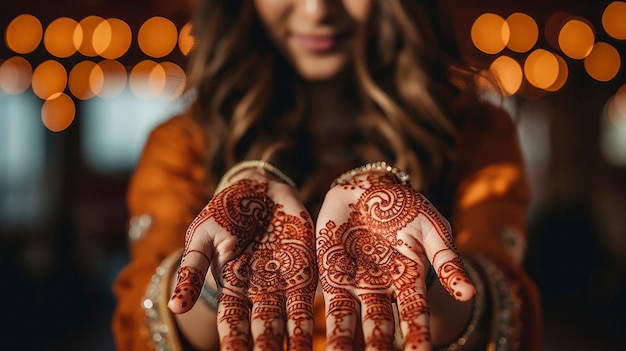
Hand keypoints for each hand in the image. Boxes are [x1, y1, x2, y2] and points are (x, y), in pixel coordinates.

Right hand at [168, 174, 316, 349]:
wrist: (256, 190)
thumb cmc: (223, 214)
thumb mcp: (202, 238)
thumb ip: (193, 270)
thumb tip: (175, 307)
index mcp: (232, 288)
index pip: (233, 325)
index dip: (235, 344)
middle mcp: (260, 293)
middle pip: (266, 330)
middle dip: (268, 349)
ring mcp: (285, 283)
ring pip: (292, 321)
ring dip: (297, 343)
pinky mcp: (306, 269)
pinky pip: (314, 296)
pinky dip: (319, 318)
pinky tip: (329, 336)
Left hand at [316, 171, 474, 349]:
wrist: (368, 186)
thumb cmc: (405, 206)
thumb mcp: (432, 228)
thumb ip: (446, 260)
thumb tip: (468, 294)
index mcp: (408, 279)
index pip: (415, 315)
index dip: (417, 336)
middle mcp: (381, 288)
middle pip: (380, 326)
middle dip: (379, 347)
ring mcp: (354, 283)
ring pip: (349, 321)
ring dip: (343, 343)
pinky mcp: (330, 273)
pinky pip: (325, 301)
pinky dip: (320, 323)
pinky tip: (309, 339)